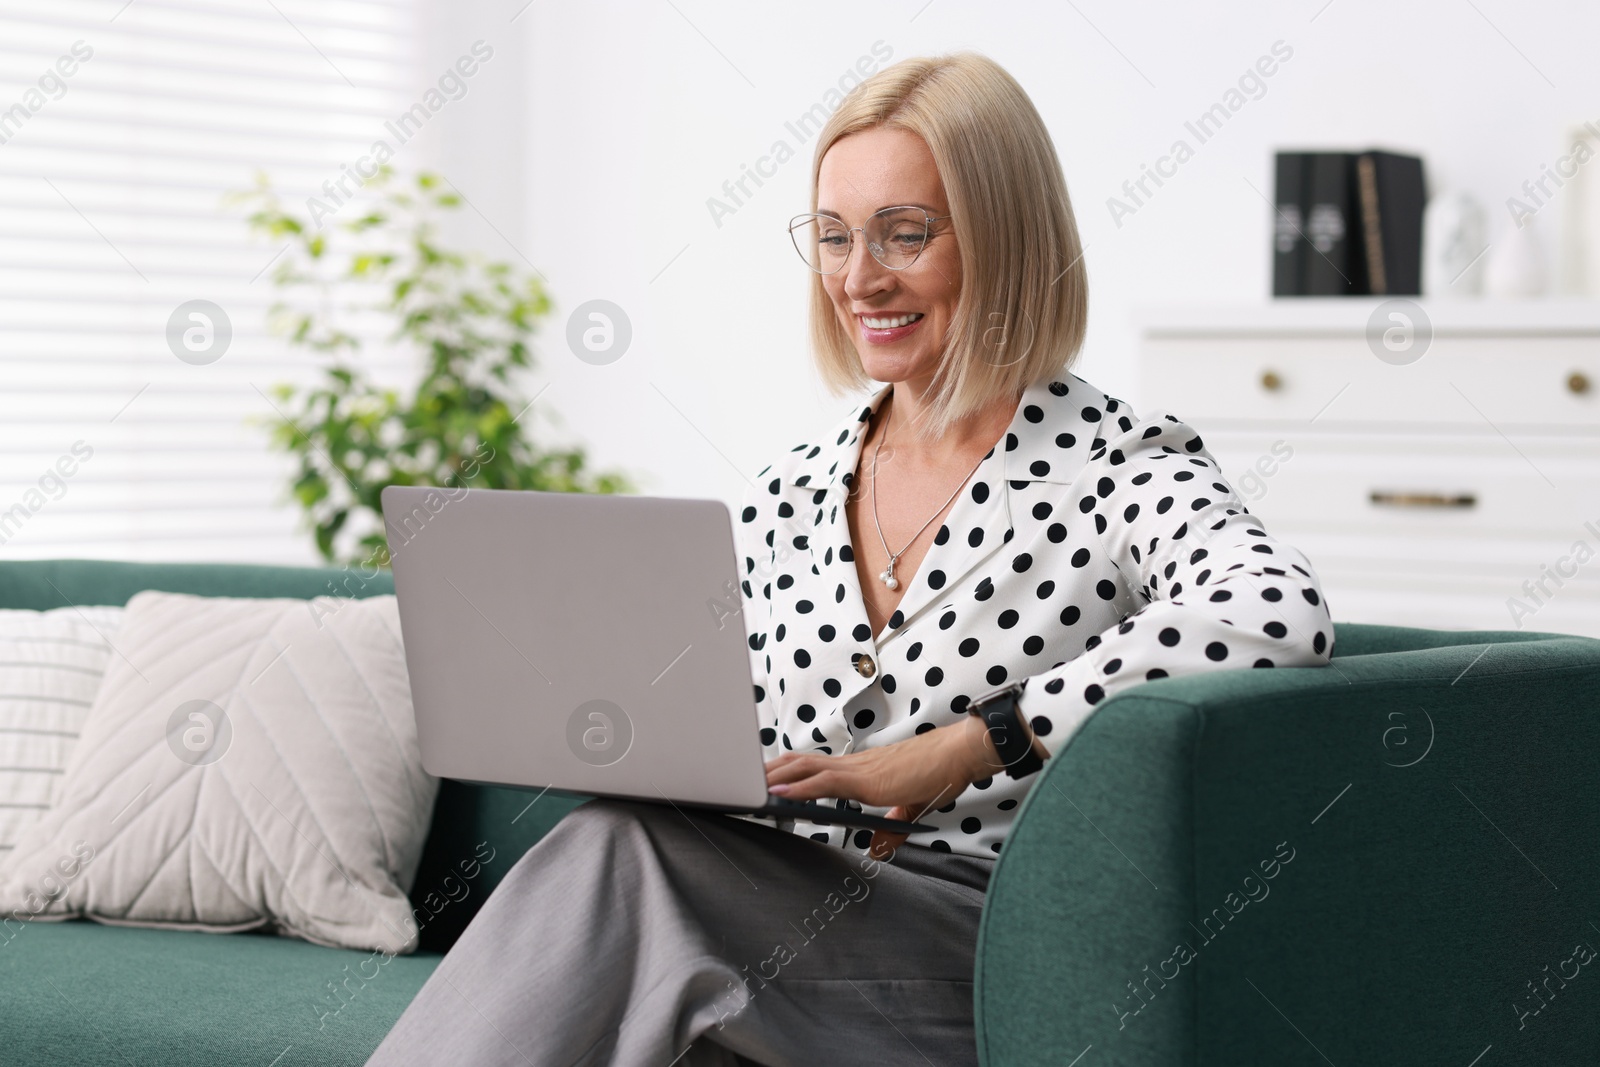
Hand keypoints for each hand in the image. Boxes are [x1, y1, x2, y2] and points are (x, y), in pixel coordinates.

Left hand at [764, 714, 1003, 858]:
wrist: (959, 753)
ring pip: (803, 767)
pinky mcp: (865, 779)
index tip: (766, 780)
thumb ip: (892, 828)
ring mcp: (857, 769)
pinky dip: (797, 787)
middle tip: (741, 782)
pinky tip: (778, 794)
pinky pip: (823, 781)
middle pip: (799, 762)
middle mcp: (852, 765)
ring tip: (747, 788)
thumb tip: (879, 847)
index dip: (788, 771)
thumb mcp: (911, 807)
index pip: (814, 766)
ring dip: (774, 777)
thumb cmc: (939, 772)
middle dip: (769, 772)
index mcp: (859, 769)